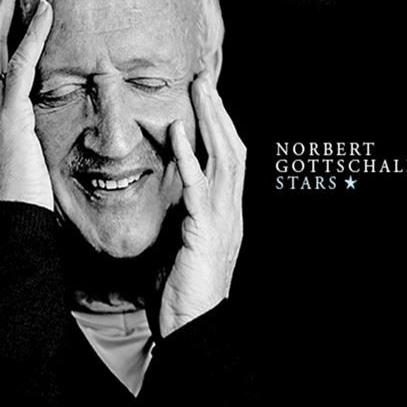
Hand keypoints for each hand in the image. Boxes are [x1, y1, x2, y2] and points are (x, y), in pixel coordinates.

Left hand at [159, 73, 245, 337]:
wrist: (194, 328)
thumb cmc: (185, 286)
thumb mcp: (186, 241)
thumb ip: (185, 211)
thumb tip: (174, 186)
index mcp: (226, 210)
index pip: (227, 159)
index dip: (219, 126)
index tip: (205, 98)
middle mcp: (231, 209)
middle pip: (232, 149)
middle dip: (220, 112)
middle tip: (205, 78)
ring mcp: (223, 219)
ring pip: (225, 159)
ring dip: (212, 121)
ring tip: (200, 88)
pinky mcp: (206, 232)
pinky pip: (199, 187)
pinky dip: (190, 157)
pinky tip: (179, 130)